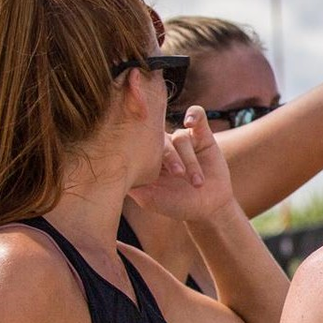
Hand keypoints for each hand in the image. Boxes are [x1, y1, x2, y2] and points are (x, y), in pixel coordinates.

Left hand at [129, 106, 236, 221]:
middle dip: (171, 157)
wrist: (210, 207)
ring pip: (182, 137)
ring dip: (191, 161)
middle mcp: (164, 144)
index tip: (145, 157)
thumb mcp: (151, 200)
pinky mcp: (203, 135)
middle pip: (161, 139)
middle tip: (179, 174)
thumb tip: (112, 172)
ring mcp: (183, 139)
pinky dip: (194, 115)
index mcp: (148, 157)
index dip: (143, 148)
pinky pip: (198, 116)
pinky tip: (190, 122)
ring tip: (197, 183)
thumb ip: (134, 187)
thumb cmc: (178, 205)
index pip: (139, 144)